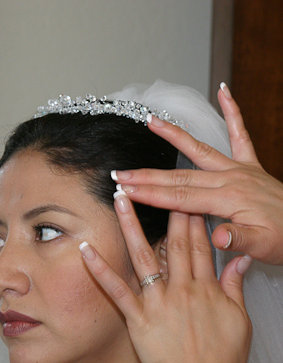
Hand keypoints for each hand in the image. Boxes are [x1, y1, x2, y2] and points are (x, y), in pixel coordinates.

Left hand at [80, 191, 251, 362]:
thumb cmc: (221, 360)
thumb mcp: (239, 321)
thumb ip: (236, 287)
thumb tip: (240, 260)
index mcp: (206, 288)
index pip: (199, 246)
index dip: (192, 220)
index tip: (185, 198)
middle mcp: (181, 288)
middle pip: (173, 243)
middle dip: (165, 211)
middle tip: (154, 185)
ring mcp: (157, 301)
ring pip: (143, 257)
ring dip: (130, 226)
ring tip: (120, 200)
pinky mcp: (137, 317)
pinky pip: (116, 290)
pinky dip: (100, 270)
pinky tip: (85, 249)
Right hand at [112, 84, 282, 264]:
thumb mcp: (263, 247)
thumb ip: (239, 239)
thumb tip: (217, 236)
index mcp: (230, 199)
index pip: (181, 197)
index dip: (150, 193)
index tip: (126, 190)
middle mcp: (231, 179)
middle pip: (180, 176)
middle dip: (147, 175)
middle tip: (121, 172)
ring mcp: (240, 169)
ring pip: (200, 151)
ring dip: (174, 137)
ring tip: (151, 121)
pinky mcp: (250, 165)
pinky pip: (241, 134)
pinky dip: (233, 112)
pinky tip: (224, 92)